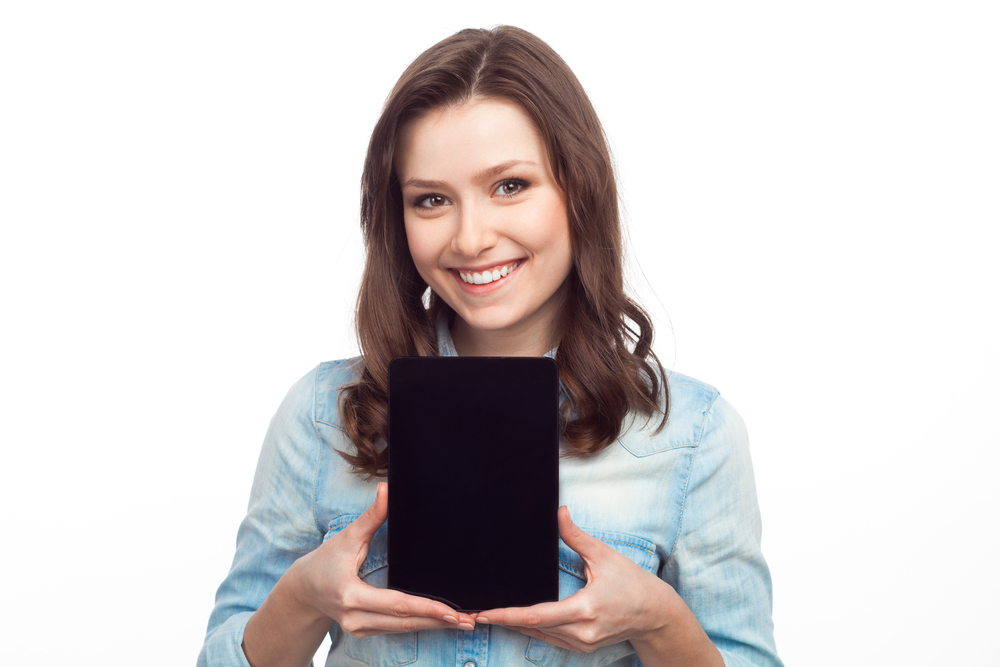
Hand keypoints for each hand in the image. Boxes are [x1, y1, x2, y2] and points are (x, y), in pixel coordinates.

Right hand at [291, 482, 475, 637]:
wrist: (303, 590)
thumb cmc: (325, 561)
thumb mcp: (346, 537)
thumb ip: (371, 516)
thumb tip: (386, 488)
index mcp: (352, 596)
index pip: (397, 604)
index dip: (427, 608)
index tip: (453, 611)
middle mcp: (355, 618)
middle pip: (406, 622)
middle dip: (440, 621)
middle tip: (472, 620)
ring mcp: (360, 629)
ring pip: (404, 629)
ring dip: (434, 625)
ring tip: (464, 623)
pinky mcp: (364, 631)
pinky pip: (396, 629)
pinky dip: (419, 624)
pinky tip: (440, 621)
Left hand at [473, 506, 675, 653]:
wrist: (656, 614)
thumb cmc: (633, 583)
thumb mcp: (604, 556)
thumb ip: (576, 536)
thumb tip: (559, 511)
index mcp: (585, 609)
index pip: (537, 615)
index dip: (508, 615)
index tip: (485, 613)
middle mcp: (582, 632)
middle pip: (533, 628)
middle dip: (503, 621)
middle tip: (474, 614)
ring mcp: (583, 644)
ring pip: (540, 636)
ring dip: (515, 626)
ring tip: (488, 617)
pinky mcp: (584, 648)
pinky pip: (551, 640)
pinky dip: (533, 630)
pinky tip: (517, 622)